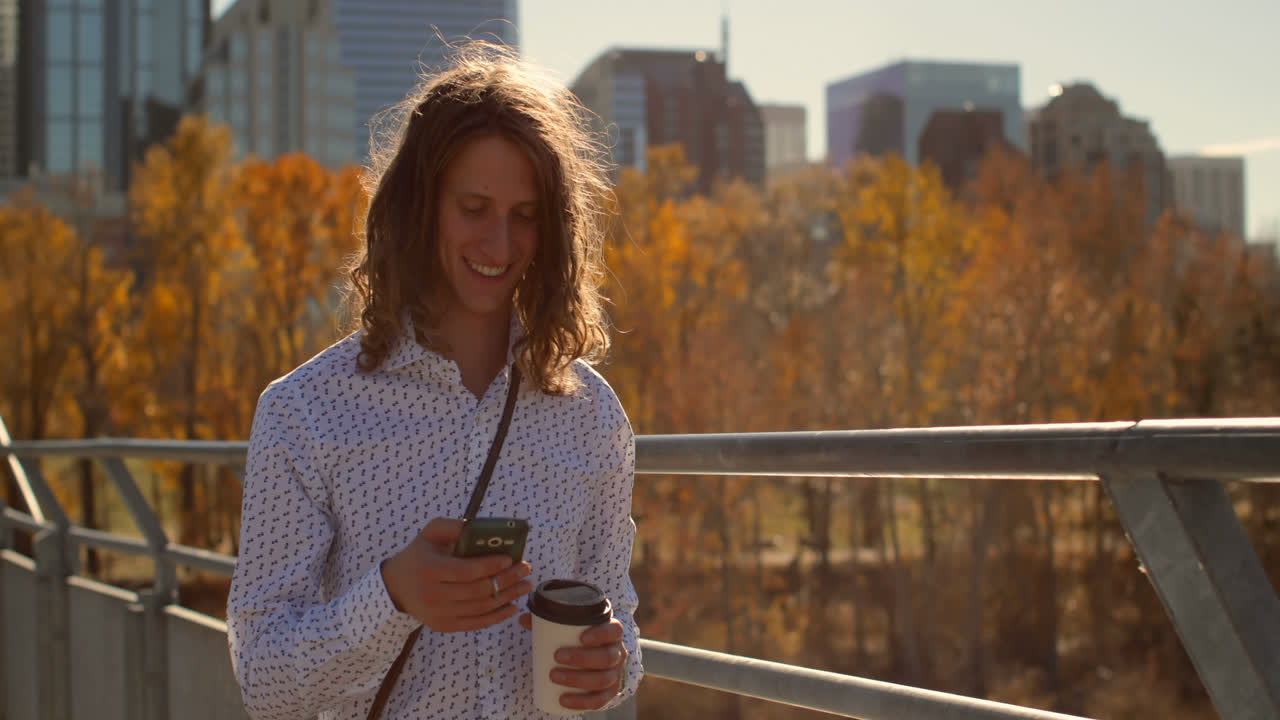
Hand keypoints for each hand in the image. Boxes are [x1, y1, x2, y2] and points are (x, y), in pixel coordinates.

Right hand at [381, 518, 532, 631]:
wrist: (395, 587)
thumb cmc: (419, 555)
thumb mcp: (430, 533)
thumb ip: (453, 527)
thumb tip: (480, 527)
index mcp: (430, 570)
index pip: (466, 571)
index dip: (490, 566)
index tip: (510, 559)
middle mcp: (433, 595)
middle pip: (477, 591)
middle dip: (506, 580)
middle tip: (525, 569)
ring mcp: (439, 614)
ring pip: (480, 608)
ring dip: (507, 597)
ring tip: (525, 585)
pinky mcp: (444, 626)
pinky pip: (475, 623)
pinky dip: (497, 617)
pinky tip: (513, 607)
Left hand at [519, 615, 627, 710]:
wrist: (594, 659)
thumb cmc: (579, 639)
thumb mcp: (570, 627)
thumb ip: (548, 620)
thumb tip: (523, 619)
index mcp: (612, 633)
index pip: (614, 630)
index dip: (601, 634)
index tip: (581, 637)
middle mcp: (618, 653)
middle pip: (606, 657)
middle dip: (581, 658)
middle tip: (556, 656)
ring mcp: (615, 674)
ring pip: (602, 680)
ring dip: (577, 680)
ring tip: (553, 676)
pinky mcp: (609, 693)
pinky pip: (599, 701)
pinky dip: (580, 702)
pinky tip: (563, 700)